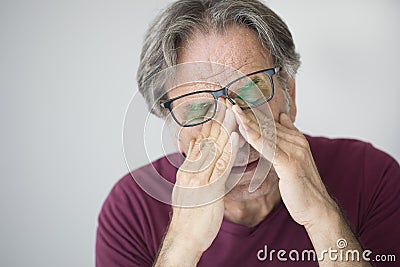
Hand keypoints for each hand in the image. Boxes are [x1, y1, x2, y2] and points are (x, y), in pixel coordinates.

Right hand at [165, 102, 238, 256]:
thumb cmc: (190, 217)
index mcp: (188, 169)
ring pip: (213, 147)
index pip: (200, 142)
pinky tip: (236, 136)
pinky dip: (228, 149)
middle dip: (217, 119)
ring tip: (233, 110)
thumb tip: (198, 156)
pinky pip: (220, 166)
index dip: (210, 124)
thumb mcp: (189, 189)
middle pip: (206, 140)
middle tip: (226, 100)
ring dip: (224, 127)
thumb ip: (194, 171)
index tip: (219, 109)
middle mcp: (192, 169)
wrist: (184, 238)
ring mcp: (199, 178)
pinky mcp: (209, 189)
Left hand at [232, 106, 337, 227]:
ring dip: (248, 122)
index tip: (237, 106)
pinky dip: (255, 138)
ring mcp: (295, 152)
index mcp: (298, 140)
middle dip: (247, 114)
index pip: (271, 124)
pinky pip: (268, 148)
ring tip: (233, 110)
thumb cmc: (303, 188)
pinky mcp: (289, 163)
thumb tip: (283, 117)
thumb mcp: (295, 161)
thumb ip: (288, 140)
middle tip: (230, 103)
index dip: (253, 115)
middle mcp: (297, 142)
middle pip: (268, 125)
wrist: (317, 208)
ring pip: (267, 133)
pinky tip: (243, 131)